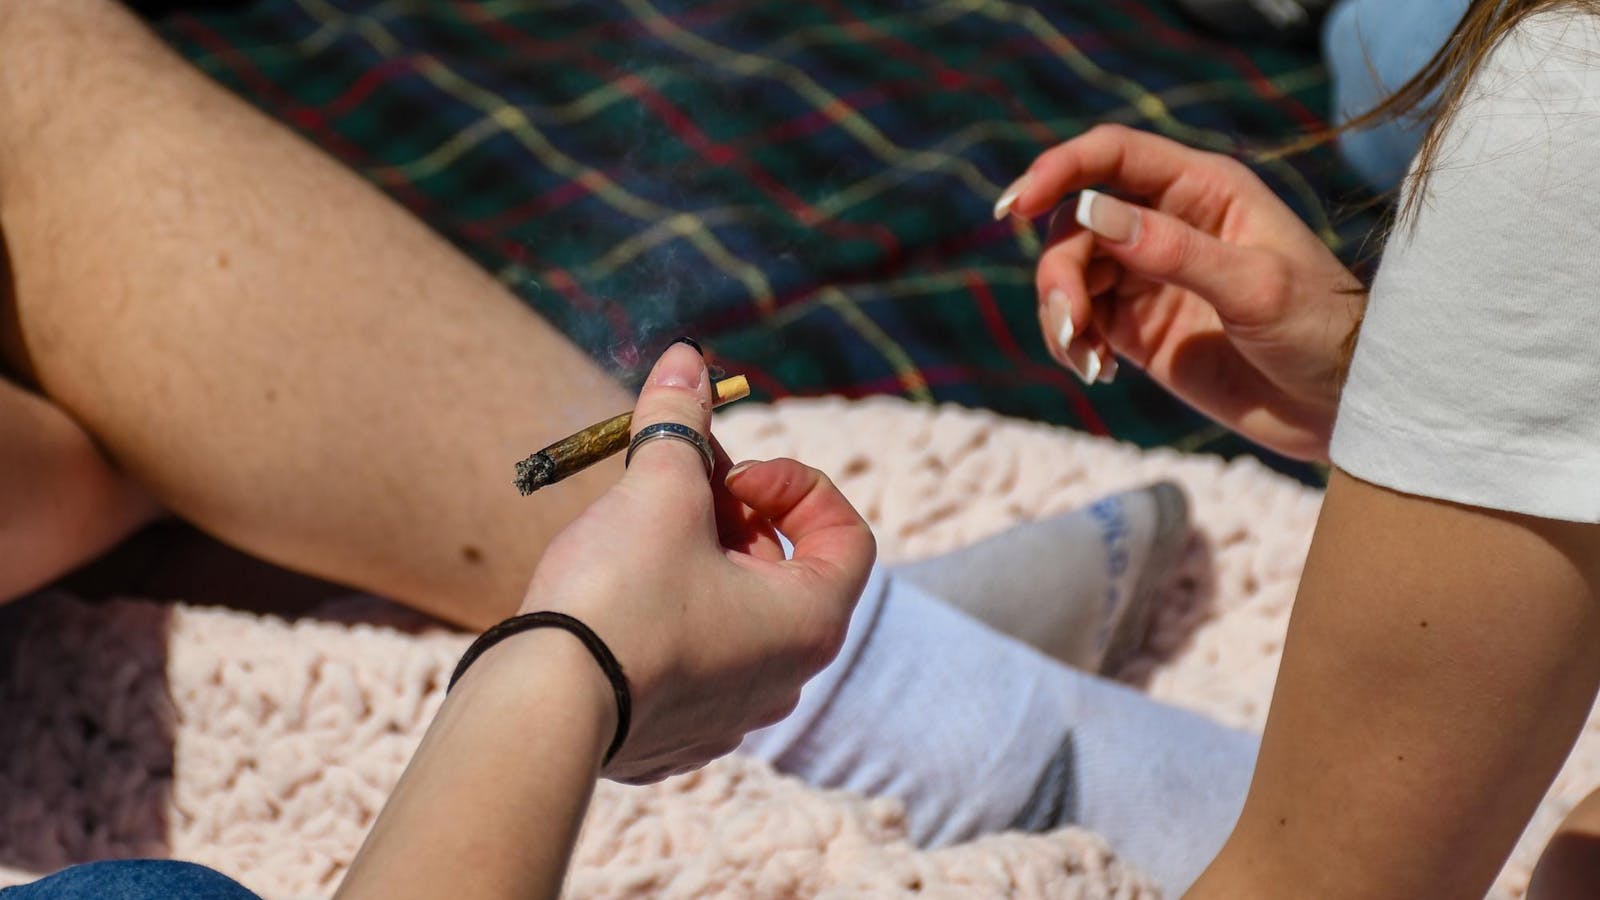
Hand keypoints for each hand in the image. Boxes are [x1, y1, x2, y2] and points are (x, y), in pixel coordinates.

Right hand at [520, 342, 875, 783]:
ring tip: (635, 530)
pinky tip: (612, 595)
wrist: (542, 708)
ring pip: (730, 610)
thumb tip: (686, 357)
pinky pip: (687, 656)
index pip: (845, 533)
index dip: (793, 483)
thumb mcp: (659, 490)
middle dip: (729, 509)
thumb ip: (678, 421)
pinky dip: (664, 611)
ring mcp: (729, 713)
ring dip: (695, 557)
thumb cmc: (621, 596)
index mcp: (810, 622)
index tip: (730, 473)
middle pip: (780, 566)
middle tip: (671, 479)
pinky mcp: (674, 733)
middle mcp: (785, 676)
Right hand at [996, 125, 1365, 460]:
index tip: (1016, 205)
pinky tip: (1095, 371)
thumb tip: (1091, 212)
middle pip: (1076, 222)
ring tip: (1085, 358)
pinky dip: (1071, 342)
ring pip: (1069, 272)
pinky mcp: (1138, 327)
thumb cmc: (1319, 330)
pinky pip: (1079, 321)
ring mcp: (1149, 276)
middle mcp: (1168, 223)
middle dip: (1058, 270)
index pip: (1113, 156)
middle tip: (1071, 323)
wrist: (1339, 407)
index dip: (1059, 169)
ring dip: (1060, 312)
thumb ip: (1172, 249)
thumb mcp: (1255, 287)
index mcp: (1203, 190)